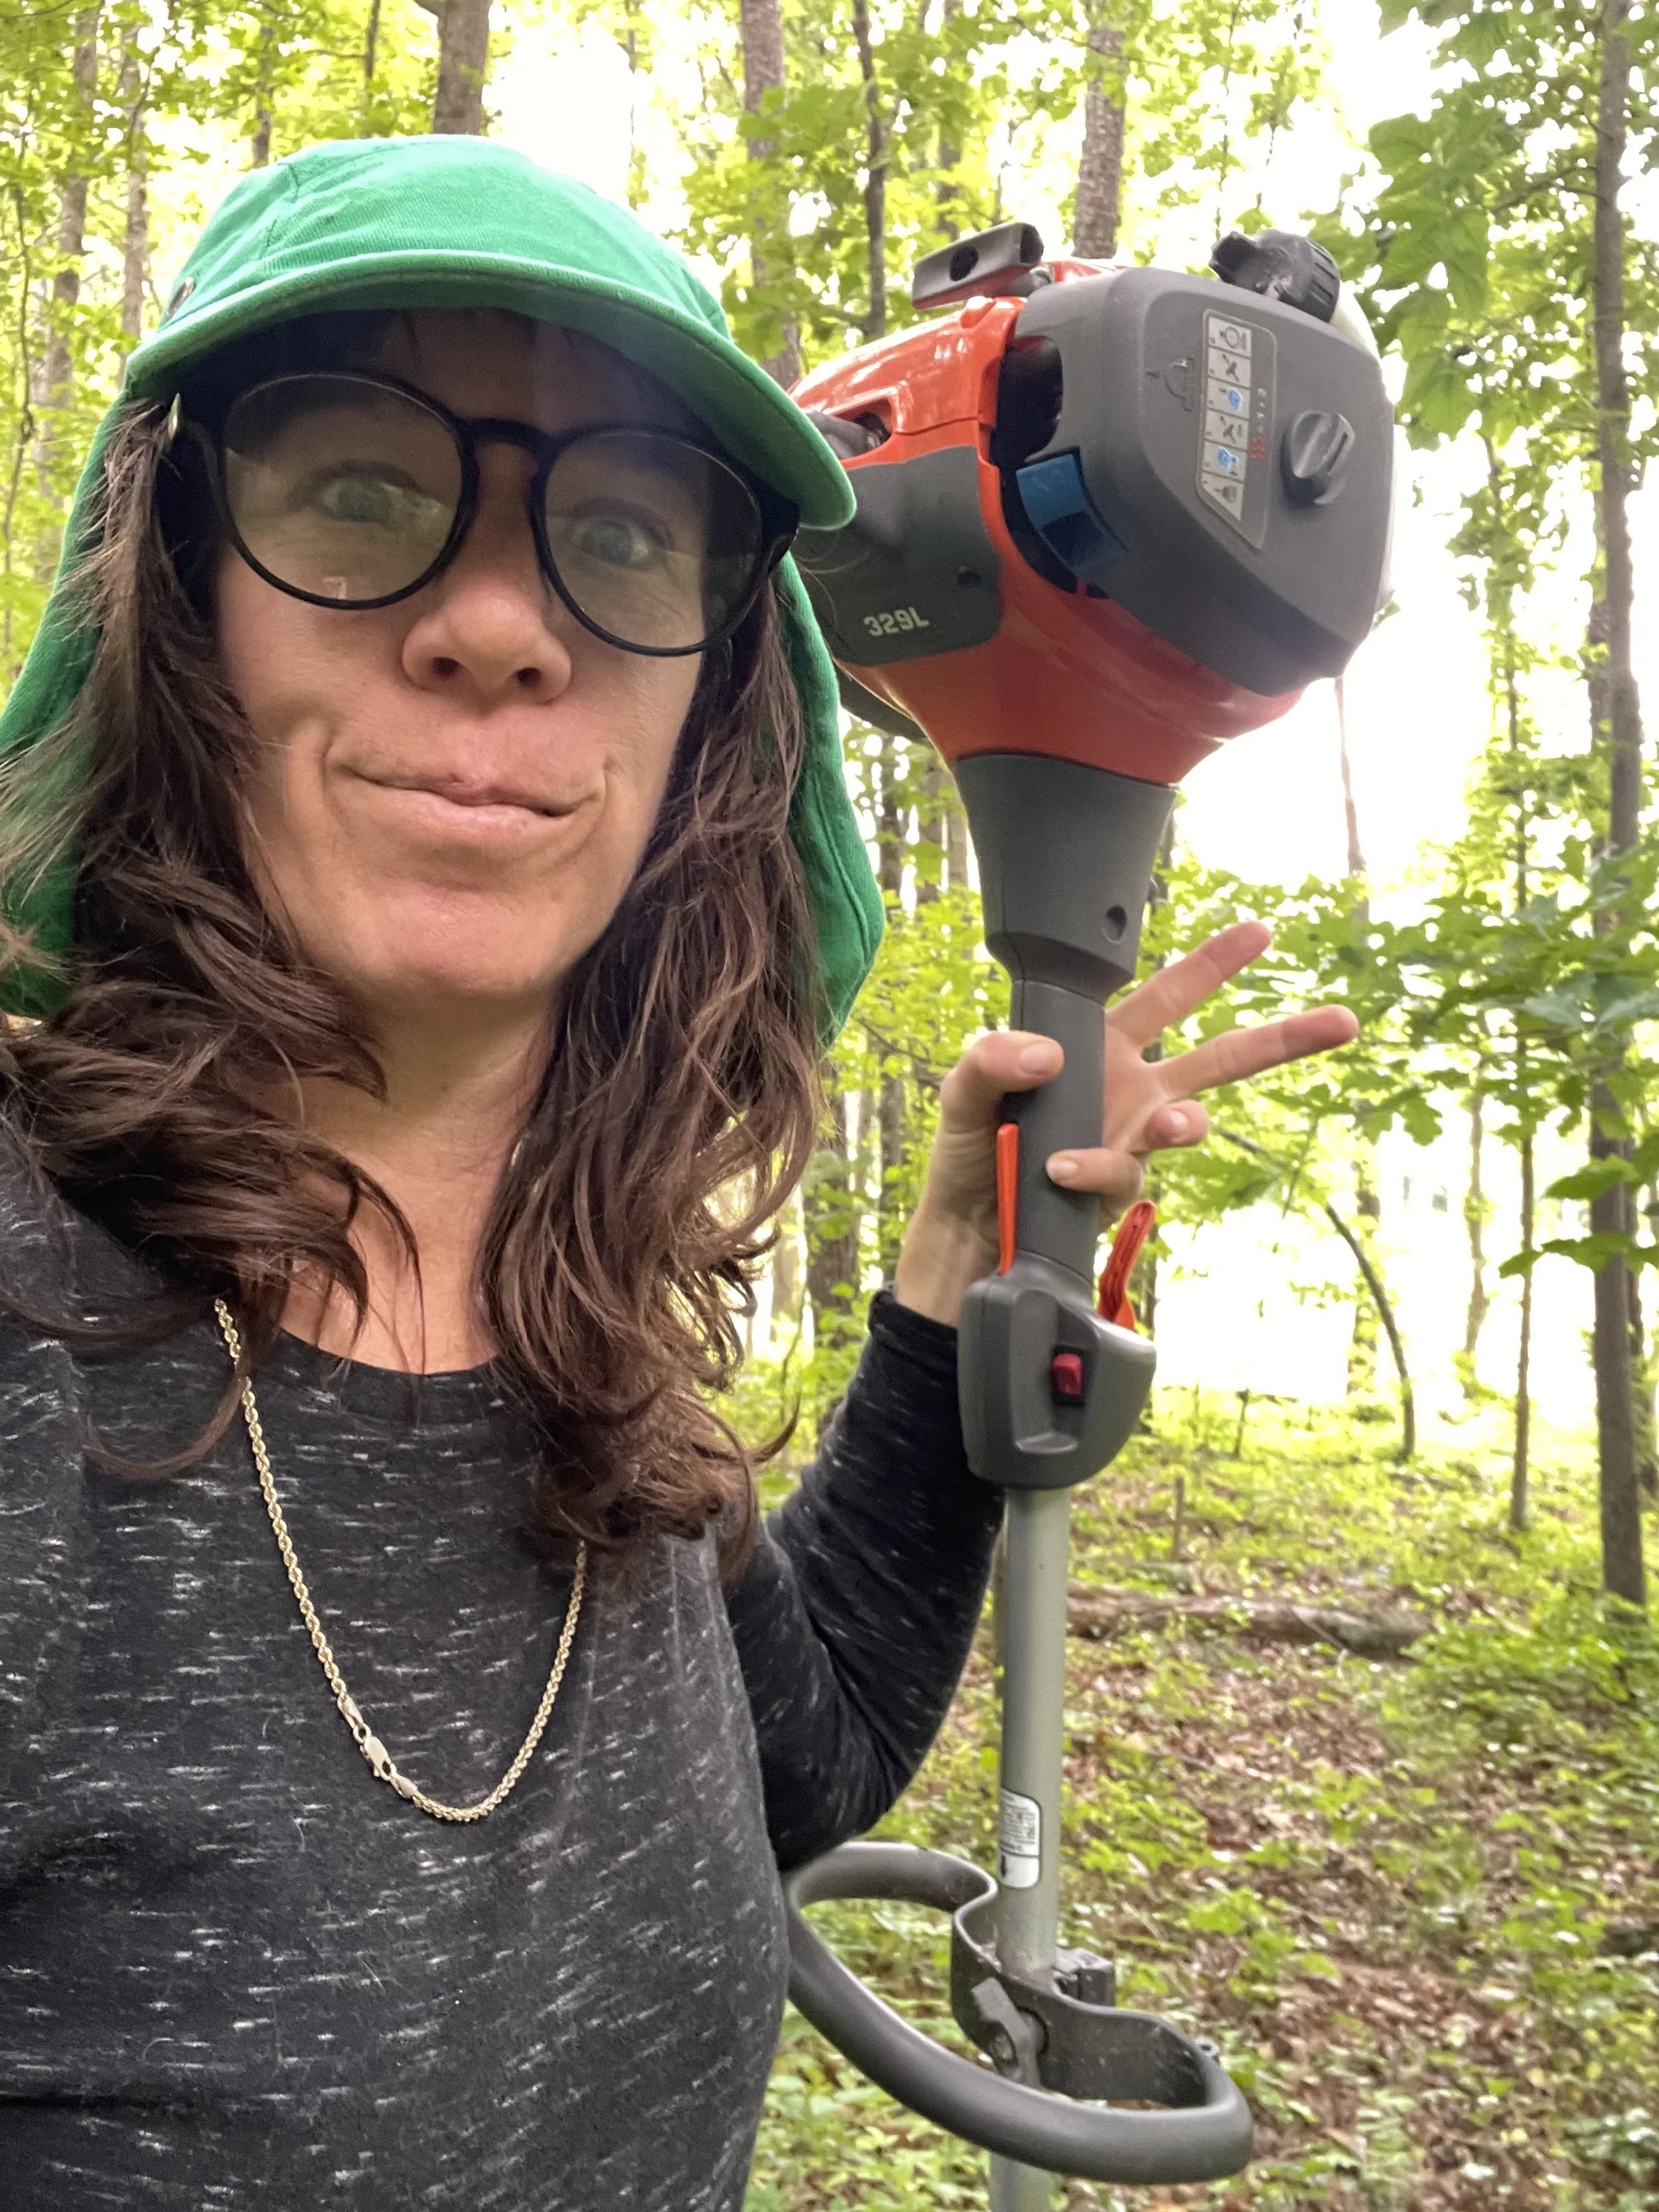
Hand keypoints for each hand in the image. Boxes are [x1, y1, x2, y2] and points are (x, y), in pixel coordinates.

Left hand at [892, 921, 1358, 1326]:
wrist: (965, 1232)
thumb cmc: (970, 1152)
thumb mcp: (965, 1090)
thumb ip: (991, 1057)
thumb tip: (1048, 1055)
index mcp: (1099, 1045)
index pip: (1164, 995)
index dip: (1212, 964)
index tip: (1260, 933)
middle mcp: (1128, 1089)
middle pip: (1221, 1057)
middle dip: (1283, 1037)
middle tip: (1343, 1021)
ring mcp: (1130, 1139)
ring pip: (1188, 1122)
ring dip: (1184, 1121)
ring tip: (1171, 1123)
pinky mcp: (1118, 1187)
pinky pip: (1123, 1169)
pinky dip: (1097, 1165)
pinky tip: (1063, 1167)